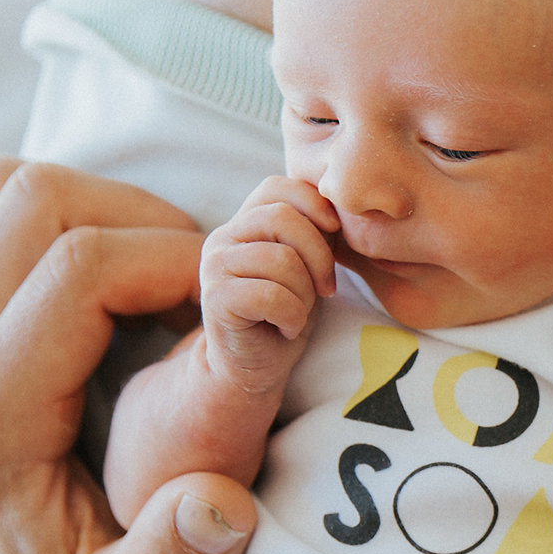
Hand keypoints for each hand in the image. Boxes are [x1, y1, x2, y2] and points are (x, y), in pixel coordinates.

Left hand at [0, 157, 261, 553]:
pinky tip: (117, 289)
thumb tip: (225, 503)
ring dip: (101, 208)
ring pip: (2, 190)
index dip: (180, 258)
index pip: (80, 268)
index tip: (242, 302)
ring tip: (167, 278)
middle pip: (35, 200)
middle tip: (211, 284)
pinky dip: (61, 224)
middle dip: (146, 217)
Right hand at [198, 175, 339, 395]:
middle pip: (283, 219)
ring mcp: (214, 266)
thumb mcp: (306, 267)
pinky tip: (286, 327)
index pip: (277, 187)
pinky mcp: (215, 299)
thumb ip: (312, 233)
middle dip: (318, 256)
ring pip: (281, 260)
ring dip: (305, 295)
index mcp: (244, 223)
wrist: (253, 367)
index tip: (334, 236)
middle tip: (326, 289)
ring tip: (297, 312)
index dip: (313, 205)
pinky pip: (271, 295)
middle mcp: (223, 238)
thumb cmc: (284, 315)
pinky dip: (292, 316)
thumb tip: (338, 209)